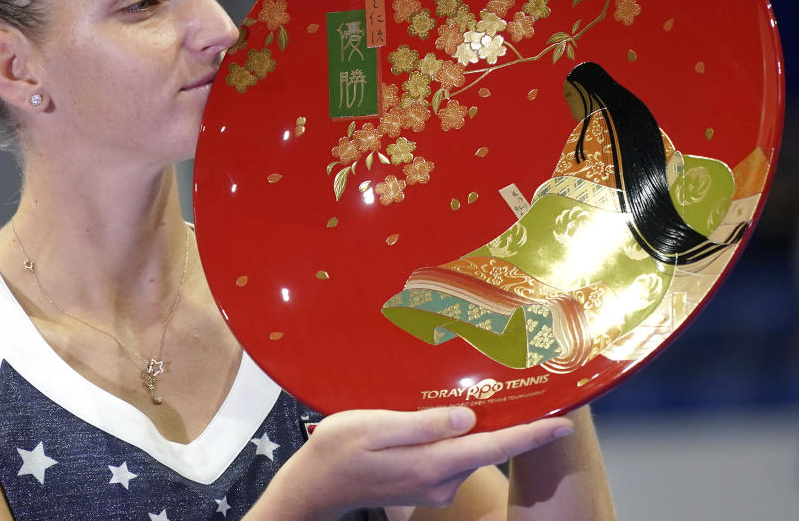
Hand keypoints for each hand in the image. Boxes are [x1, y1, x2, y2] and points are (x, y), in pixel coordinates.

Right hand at [254, 406, 573, 519]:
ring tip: (491, 392)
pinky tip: (456, 416)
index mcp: (431, 464)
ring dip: (484, 427)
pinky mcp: (426, 483)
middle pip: (489, 448)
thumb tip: (467, 417)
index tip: (563, 423)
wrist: (314, 486)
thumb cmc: (337, 450)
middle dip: (513, 423)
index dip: (530, 435)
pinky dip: (462, 436)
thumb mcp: (372, 428)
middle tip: (533, 390)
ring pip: (471, 451)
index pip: (493, 447)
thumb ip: (421, 424)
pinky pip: (455, 455)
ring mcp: (434, 486)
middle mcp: (441, 481)